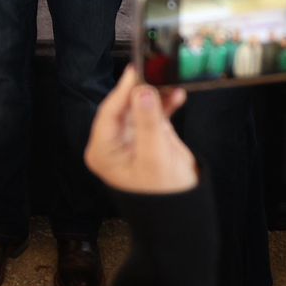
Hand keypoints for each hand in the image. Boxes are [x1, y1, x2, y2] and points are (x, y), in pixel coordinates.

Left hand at [84, 66, 193, 194]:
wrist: (182, 215)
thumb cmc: (164, 194)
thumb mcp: (155, 158)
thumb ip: (148, 123)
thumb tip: (142, 92)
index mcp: (102, 151)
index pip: (109, 113)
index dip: (123, 91)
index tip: (136, 71)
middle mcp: (112, 142)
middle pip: (124, 107)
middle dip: (142, 90)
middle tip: (157, 71)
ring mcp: (130, 138)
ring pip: (140, 107)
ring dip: (156, 94)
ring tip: (172, 82)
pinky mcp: (147, 136)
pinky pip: (153, 114)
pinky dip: (165, 104)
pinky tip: (177, 95)